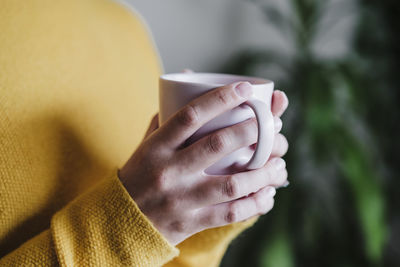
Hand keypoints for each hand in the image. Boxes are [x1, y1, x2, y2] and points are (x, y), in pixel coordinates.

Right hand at [118, 82, 288, 244]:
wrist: (121, 222)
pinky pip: (230, 214)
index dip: (221, 99)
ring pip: (231, 183)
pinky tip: (269, 194)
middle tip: (274, 126)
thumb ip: (168, 114)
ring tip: (280, 163)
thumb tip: (187, 76)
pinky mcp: (190, 222)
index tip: (246, 89)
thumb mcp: (147, 143)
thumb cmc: (140, 175)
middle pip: (218, 144)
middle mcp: (169, 170)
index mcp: (157, 146)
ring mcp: (181, 198)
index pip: (191, 115)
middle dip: (253, 131)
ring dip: (263, 172)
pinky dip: (255, 203)